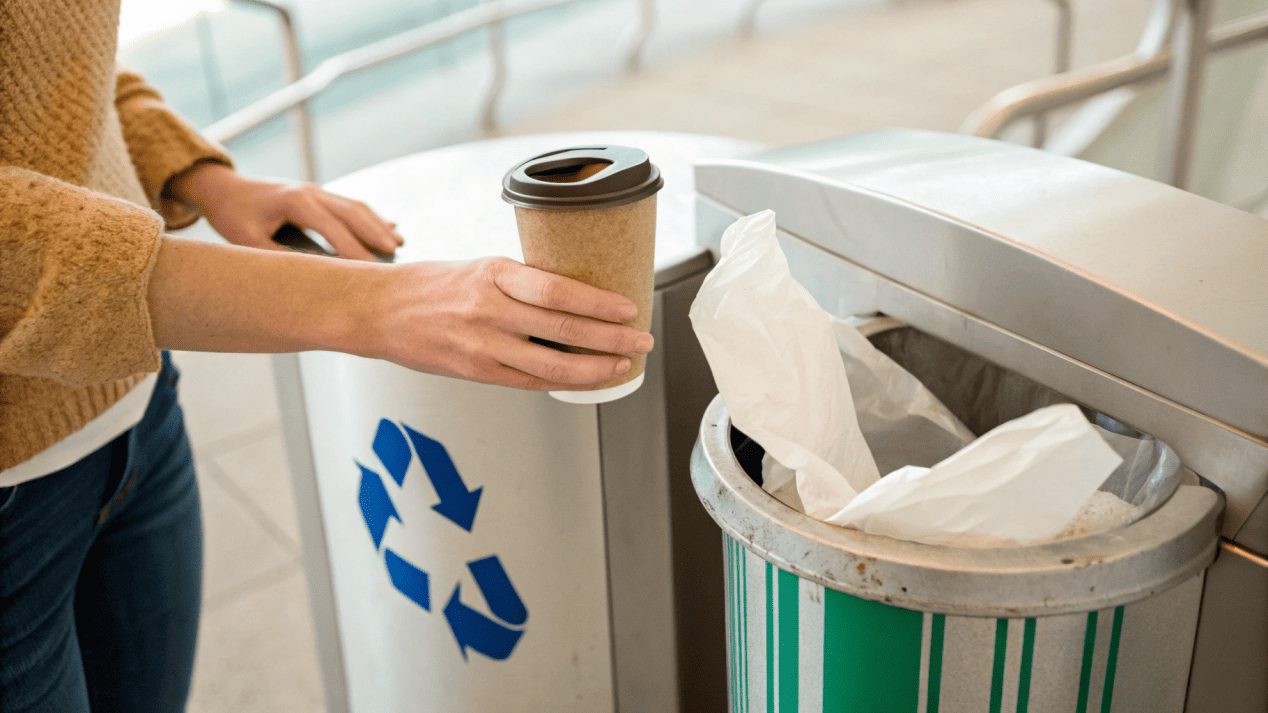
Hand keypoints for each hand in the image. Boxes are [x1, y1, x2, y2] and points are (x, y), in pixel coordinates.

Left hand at [165, 162, 402, 260]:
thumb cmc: (232, 214)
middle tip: (396, 252)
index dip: (353, 248)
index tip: (370, 267)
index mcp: (294, 200)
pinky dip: (370, 217)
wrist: (223, 188)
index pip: (332, 226)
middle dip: (375, 232)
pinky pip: (349, 205)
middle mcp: (309, 191)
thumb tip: (306, 275)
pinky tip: (388, 226)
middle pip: (352, 211)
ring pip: (355, 206)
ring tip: (398, 242)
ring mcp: (315, 190)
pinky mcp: (317, 194)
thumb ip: (277, 257)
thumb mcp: (247, 241)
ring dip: (377, 223)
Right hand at [369, 257, 653, 389]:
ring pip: (552, 364)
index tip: (628, 307)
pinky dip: (564, 382)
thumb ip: (523, 282)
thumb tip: (576, 295)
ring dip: (596, 367)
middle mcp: (490, 310)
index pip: (558, 289)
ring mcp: (482, 345)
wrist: (380, 311)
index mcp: (494, 274)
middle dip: (612, 337)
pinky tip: (587, 378)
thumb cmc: (433, 285)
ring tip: (624, 363)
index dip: (599, 302)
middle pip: (564, 328)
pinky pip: (530, 382)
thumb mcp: (481, 267)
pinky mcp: (476, 372)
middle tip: (643, 339)